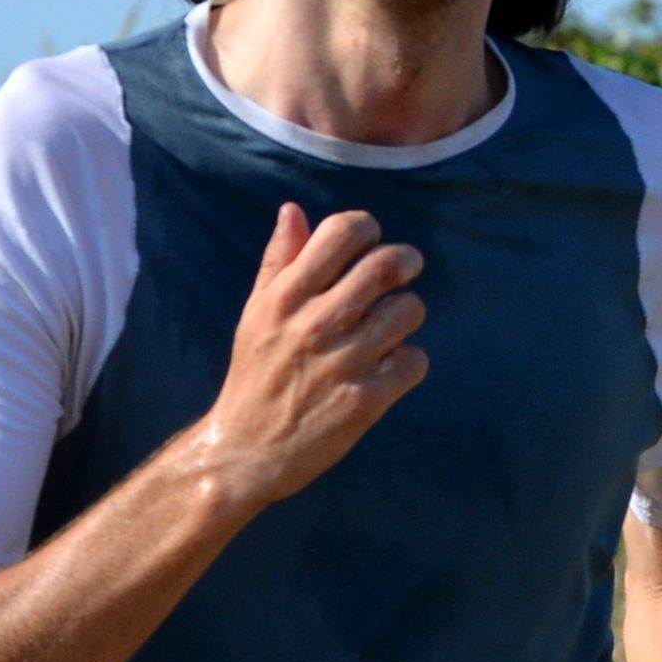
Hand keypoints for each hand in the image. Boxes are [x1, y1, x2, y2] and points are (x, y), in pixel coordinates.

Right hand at [187, 204, 426, 510]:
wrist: (246, 450)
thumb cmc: (254, 375)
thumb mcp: (256, 313)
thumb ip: (279, 261)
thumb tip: (293, 211)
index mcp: (287, 295)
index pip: (344, 231)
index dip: (367, 230)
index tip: (370, 247)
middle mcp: (316, 322)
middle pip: (388, 265)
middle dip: (406, 262)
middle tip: (405, 272)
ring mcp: (344, 361)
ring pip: (409, 310)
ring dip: (406, 314)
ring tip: (390, 328)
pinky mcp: (366, 400)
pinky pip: (415, 361)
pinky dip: (408, 363)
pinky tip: (389, 369)